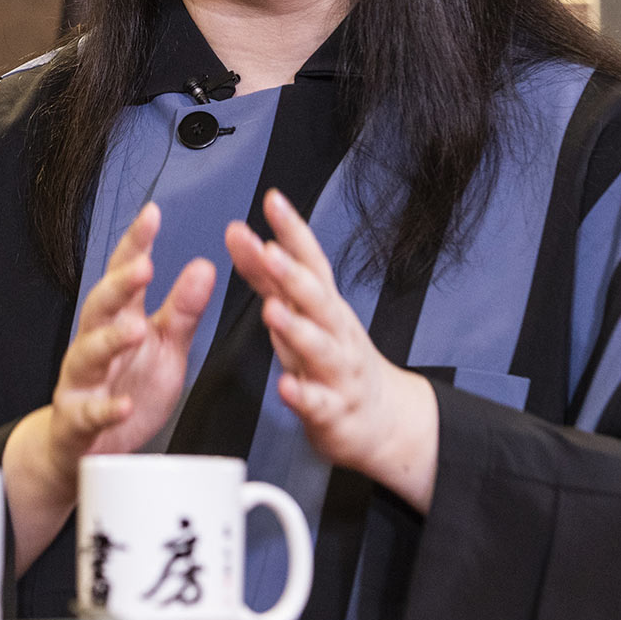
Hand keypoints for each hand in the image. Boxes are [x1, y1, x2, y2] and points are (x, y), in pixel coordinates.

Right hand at [43, 201, 216, 482]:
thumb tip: (205, 264)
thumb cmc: (126, 387)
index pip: (124, 274)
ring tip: (133, 330)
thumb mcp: (165, 346)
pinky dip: (105, 410)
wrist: (82, 449)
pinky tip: (122, 405)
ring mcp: (80, 382)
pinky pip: (88, 414)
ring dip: (109, 340)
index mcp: (118, 320)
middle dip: (119, 286)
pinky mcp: (77, 422)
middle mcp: (92, 343)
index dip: (136, 244)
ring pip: (87, 353)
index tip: (152, 214)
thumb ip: (183, 310)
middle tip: (143, 268)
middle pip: (99, 305)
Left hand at [226, 188, 438, 512]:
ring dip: (296, 328)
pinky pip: (318, 403)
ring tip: (271, 312)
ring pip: (319, 347)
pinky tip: (286, 388)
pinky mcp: (334, 410)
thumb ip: (265, 274)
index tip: (273, 200)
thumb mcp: (300, 311)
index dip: (293, 230)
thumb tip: (239, 232)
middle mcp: (335, 331)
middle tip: (268, 251)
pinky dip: (302, 395)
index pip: (310, 260)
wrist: (381, 418)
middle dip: (293, 273)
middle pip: (317, 298)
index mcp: (324, 304)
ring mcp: (337, 370)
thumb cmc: (332, 356)